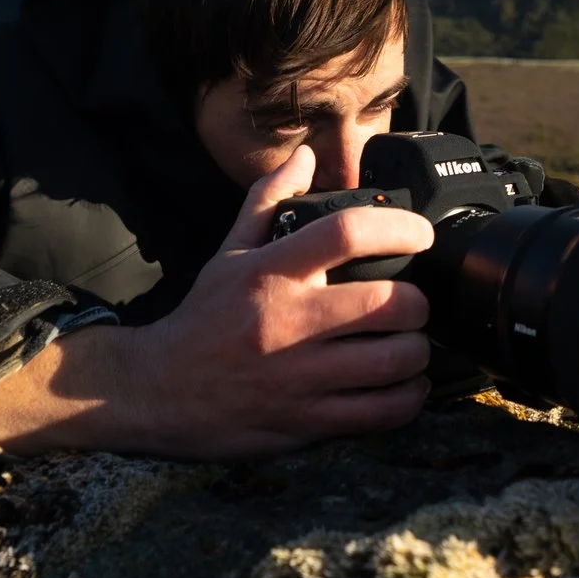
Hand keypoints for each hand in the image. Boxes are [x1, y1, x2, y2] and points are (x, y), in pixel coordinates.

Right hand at [0, 145, 434, 459]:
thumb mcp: (228, 254)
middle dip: (418, 302)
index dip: (398, 227)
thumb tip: (304, 156)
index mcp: (270, 273)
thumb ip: (268, 201)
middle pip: (388, 304)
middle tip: (416, 302)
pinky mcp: (304, 422)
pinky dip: (405, 399)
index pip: (346, 233)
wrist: (158, 392)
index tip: (420, 233)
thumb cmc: (204, 319)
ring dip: (416, 353)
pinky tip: (402, 387)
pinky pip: (379, 413)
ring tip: (410, 345)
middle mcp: (286, 322)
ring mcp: (298, 376)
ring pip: (392, 362)